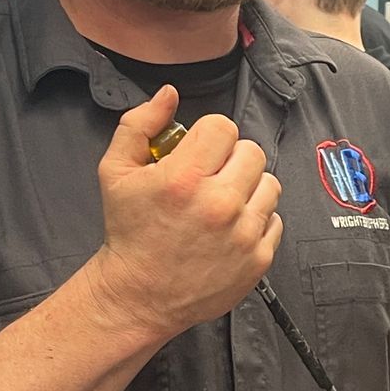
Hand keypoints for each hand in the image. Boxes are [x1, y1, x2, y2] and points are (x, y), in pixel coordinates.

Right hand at [89, 86, 281, 341]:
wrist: (138, 296)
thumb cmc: (128, 232)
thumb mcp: (115, 171)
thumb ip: (139, 124)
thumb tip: (169, 94)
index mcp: (184, 178)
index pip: (223, 127)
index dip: (208, 136)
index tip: (197, 153)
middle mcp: (219, 204)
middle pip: (251, 151)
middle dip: (230, 159)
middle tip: (209, 178)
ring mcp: (243, 233)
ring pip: (269, 183)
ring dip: (248, 188)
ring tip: (222, 203)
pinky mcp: (258, 258)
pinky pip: (275, 219)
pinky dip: (256, 221)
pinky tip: (230, 229)